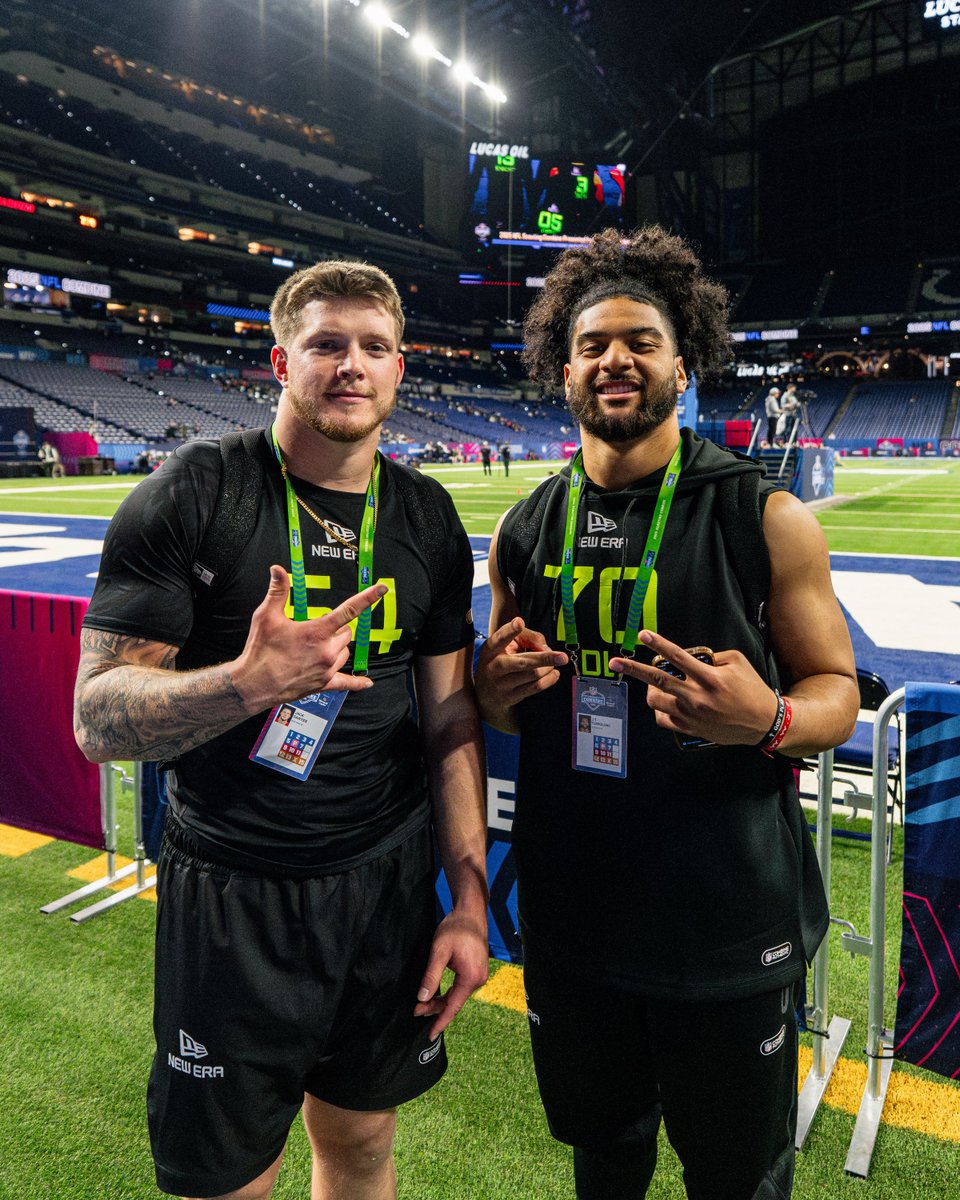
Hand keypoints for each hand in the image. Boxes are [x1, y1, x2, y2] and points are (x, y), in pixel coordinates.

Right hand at [230, 566, 387, 711]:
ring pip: (345, 652)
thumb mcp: (266, 616)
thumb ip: (278, 591)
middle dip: (337, 628)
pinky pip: (347, 683)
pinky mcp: (323, 684)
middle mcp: (326, 651)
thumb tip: (278, 570)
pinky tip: (367, 682)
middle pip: (346, 633)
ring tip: (319, 646)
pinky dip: (357, 682)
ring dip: (338, 647)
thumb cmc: (260, 651)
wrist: (253, 684)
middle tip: (318, 628)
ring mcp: (327, 669)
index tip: (381, 589)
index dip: (367, 598)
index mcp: (317, 632)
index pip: (348, 610)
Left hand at [414, 908, 488, 1038]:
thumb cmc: (456, 928)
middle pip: (454, 1002)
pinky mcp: (477, 970)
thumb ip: (431, 976)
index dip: (440, 1022)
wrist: (471, 911)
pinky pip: (461, 987)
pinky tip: (438, 993)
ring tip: (423, 1004)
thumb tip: (422, 998)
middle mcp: (479, 980)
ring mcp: (479, 975)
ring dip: (441, 1000)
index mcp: (471, 978)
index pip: (452, 1007)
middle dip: (435, 1008)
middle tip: (416, 1010)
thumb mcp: (439, 951)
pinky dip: (449, 992)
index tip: (430, 1035)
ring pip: (457, 995)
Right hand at [475, 618, 567, 732]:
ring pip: (533, 674)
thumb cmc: (500, 661)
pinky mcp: (511, 696)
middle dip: (544, 658)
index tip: (519, 622)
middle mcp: (494, 667)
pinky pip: (535, 687)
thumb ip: (527, 637)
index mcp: (491, 649)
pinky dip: (549, 679)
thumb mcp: (507, 645)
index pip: (500, 638)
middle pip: (522, 662)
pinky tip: (554, 673)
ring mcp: (502, 684)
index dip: (510, 630)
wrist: (486, 694)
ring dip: (548, 667)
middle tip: (562, 657)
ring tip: (553, 663)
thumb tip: (546, 648)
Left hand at [609, 630, 778, 745]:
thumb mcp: (738, 662)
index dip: (658, 644)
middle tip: (615, 662)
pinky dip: (659, 709)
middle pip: (657, 680)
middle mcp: (697, 696)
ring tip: (655, 684)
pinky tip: (664, 702)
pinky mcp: (690, 728)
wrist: (764, 722)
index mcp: (709, 678)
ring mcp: (691, 715)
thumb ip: (712, 655)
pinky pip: (663, 719)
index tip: (642, 635)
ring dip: (650, 689)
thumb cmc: (752, 691)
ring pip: (655, 701)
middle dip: (632, 669)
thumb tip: (692, 655)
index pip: (677, 657)